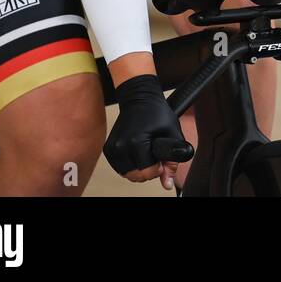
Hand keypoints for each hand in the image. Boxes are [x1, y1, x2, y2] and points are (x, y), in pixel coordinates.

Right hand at [103, 74, 192, 188]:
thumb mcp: (172, 134)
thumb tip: (167, 184)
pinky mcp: (108, 149)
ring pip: (127, 174)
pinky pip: (120, 168)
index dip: (159, 169)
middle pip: (136, 176)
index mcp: (137, 141)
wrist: (139, 98)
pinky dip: (130, 165)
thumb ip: (172, 161)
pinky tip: (137, 153)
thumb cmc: (157, 113)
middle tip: (154, 155)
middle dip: (148, 171)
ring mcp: (112, 148)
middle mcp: (121, 146)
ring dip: (138, 169)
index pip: (147, 172)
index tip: (161, 158)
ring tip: (146, 153)